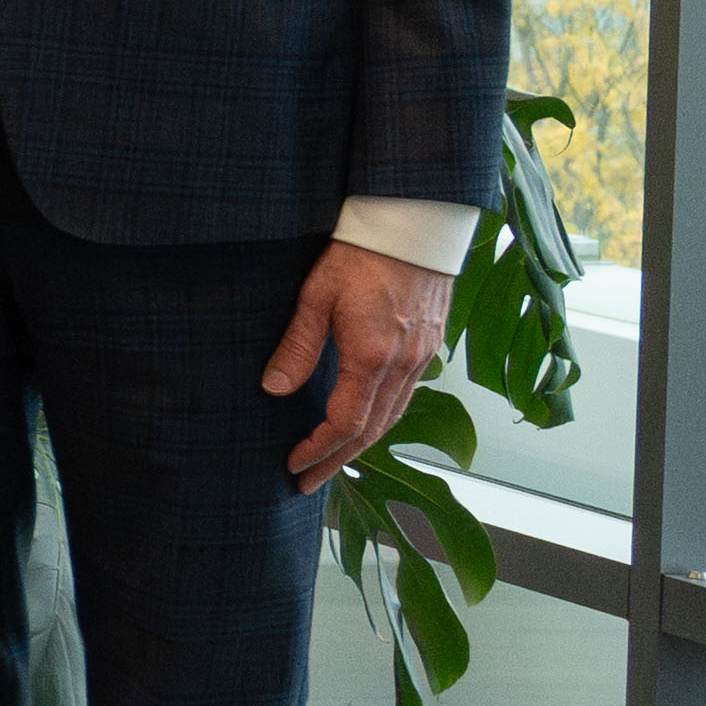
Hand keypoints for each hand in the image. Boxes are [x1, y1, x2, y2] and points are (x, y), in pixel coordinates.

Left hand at [267, 236, 448, 483]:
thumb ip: (297, 345)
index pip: (346, 423)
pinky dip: (383, 419)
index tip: (293, 465)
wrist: (414, 223)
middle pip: (372, 430)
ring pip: (393, 416)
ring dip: (362, 444)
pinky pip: (407, 396)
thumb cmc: (361, 252)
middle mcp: (404, 364)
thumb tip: (274, 389)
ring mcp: (422, 356)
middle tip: (308, 482)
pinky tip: (366, 422)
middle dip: (338, 460)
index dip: (318, 450)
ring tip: (333, 461)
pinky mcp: (430, 343)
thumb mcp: (316, 295)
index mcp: (373, 357)